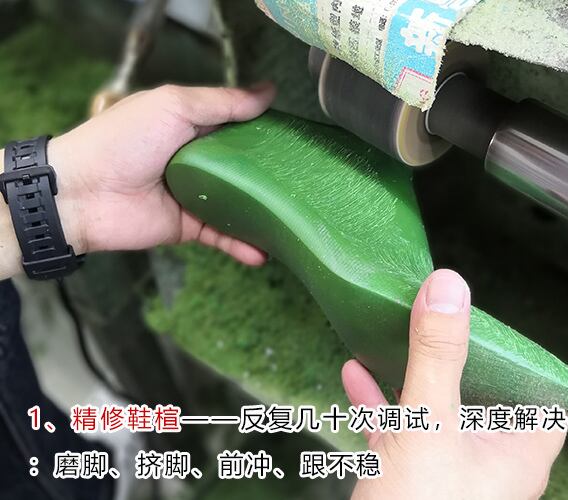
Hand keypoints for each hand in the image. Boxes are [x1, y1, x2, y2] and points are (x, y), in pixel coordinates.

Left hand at [48, 83, 275, 264]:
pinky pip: (223, 236)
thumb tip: (268, 92)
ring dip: (264, 213)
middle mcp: (198, 161)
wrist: (81, 193)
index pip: (238, 127)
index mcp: (192, 127)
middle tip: (305, 179)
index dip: (266, 131)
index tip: (297, 137)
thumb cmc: (122, 141)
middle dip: (272, 175)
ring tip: (295, 219)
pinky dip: (244, 245)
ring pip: (240, 205)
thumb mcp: (173, 106)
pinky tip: (266, 252)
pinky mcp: (190, 227)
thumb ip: (222, 102)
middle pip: (244, 168)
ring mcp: (195, 196)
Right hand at [341, 269, 565, 499]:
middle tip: (435, 313)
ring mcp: (451, 469)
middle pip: (483, 389)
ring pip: (439, 406)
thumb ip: (439, 356)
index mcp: (517, 450)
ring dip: (412, 370)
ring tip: (391, 331)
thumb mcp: (429, 425)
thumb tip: (450, 287)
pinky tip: (354, 373)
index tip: (492, 320)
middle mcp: (491, 459)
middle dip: (454, 350)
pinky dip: (382, 400)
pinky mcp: (416, 478)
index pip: (540, 389)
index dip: (521, 354)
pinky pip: (404, 429)